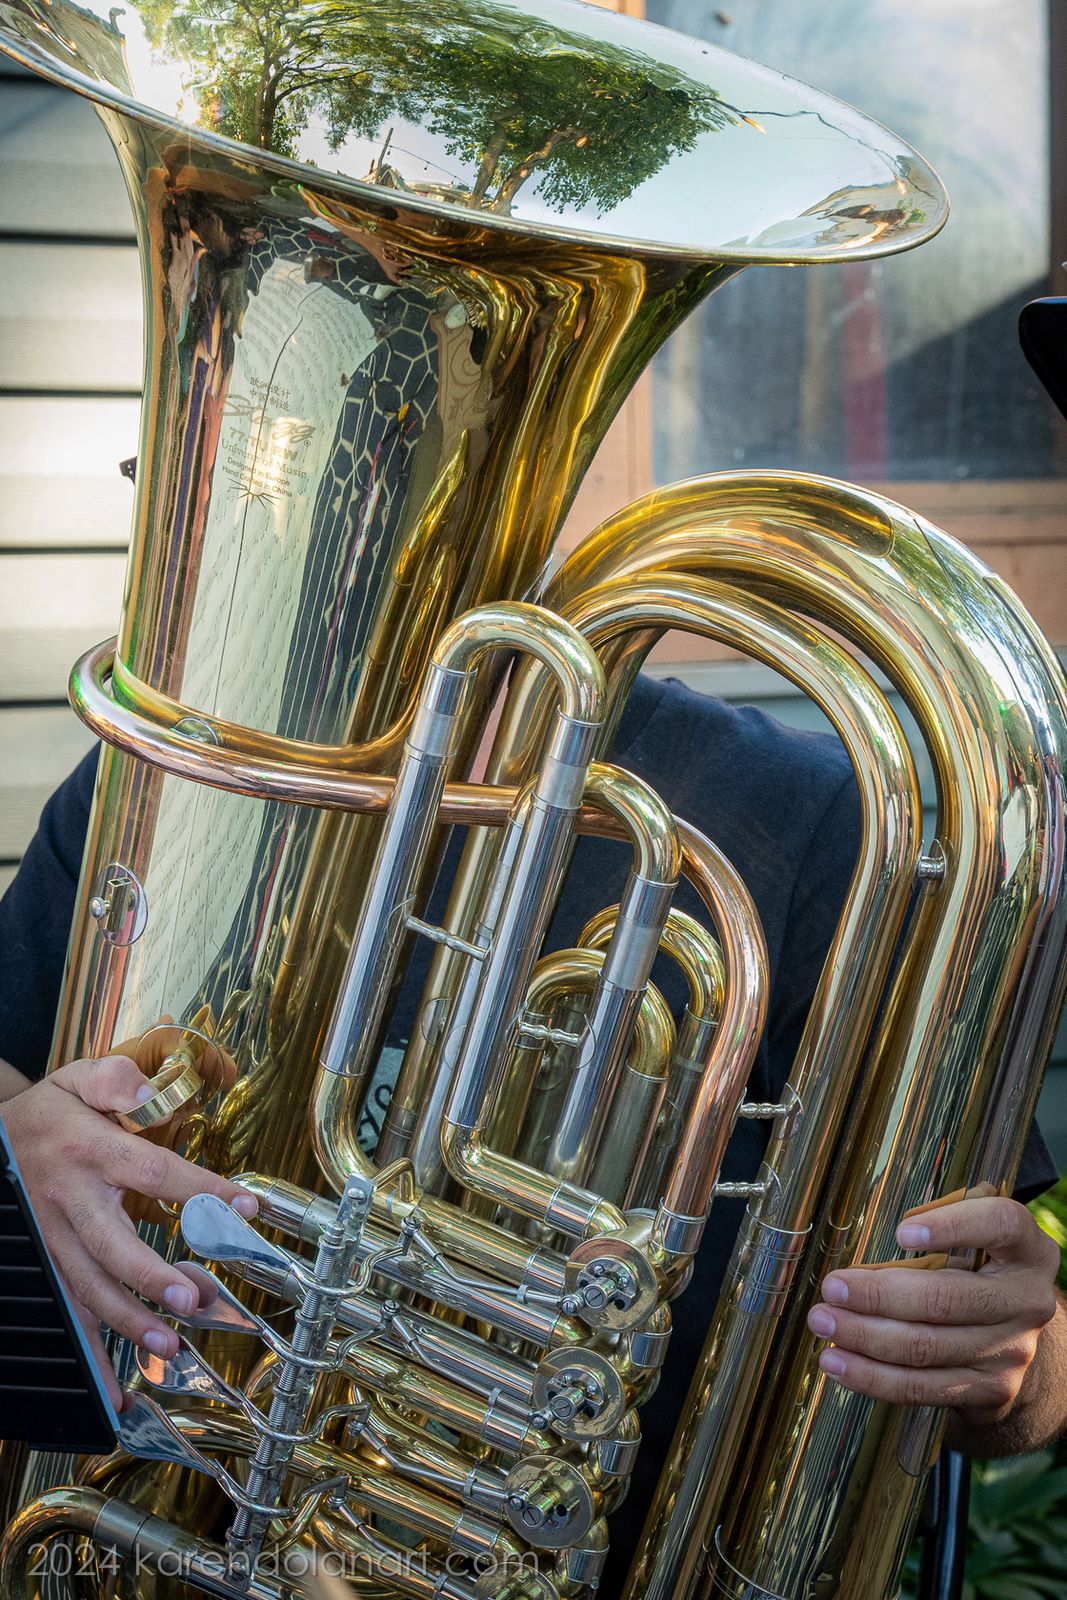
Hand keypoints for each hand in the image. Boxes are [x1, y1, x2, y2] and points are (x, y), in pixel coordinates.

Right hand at [0, 1052, 256, 1406]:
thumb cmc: (49, 1112)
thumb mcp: (78, 1078)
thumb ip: (115, 1081)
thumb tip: (149, 1091)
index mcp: (89, 1152)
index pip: (152, 1171)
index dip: (200, 1189)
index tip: (245, 1207)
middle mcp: (70, 1201)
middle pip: (112, 1244)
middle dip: (152, 1277)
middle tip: (192, 1300)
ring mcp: (54, 1239)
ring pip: (90, 1287)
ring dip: (129, 1320)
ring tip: (169, 1346)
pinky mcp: (49, 1265)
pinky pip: (70, 1311)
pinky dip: (91, 1354)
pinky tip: (116, 1392)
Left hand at [807, 1196, 1059, 1421]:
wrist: (1012, 1337)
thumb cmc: (975, 1270)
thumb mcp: (972, 1239)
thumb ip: (936, 1229)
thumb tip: (861, 1247)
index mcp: (1027, 1249)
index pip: (1001, 1225)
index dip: (953, 1226)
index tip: (900, 1232)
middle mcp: (1027, 1300)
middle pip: (946, 1299)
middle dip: (879, 1295)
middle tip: (831, 1287)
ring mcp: (1012, 1350)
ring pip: (926, 1347)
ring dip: (864, 1336)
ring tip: (823, 1321)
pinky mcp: (991, 1389)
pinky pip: (921, 1387)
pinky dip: (872, 1376)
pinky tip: (837, 1362)